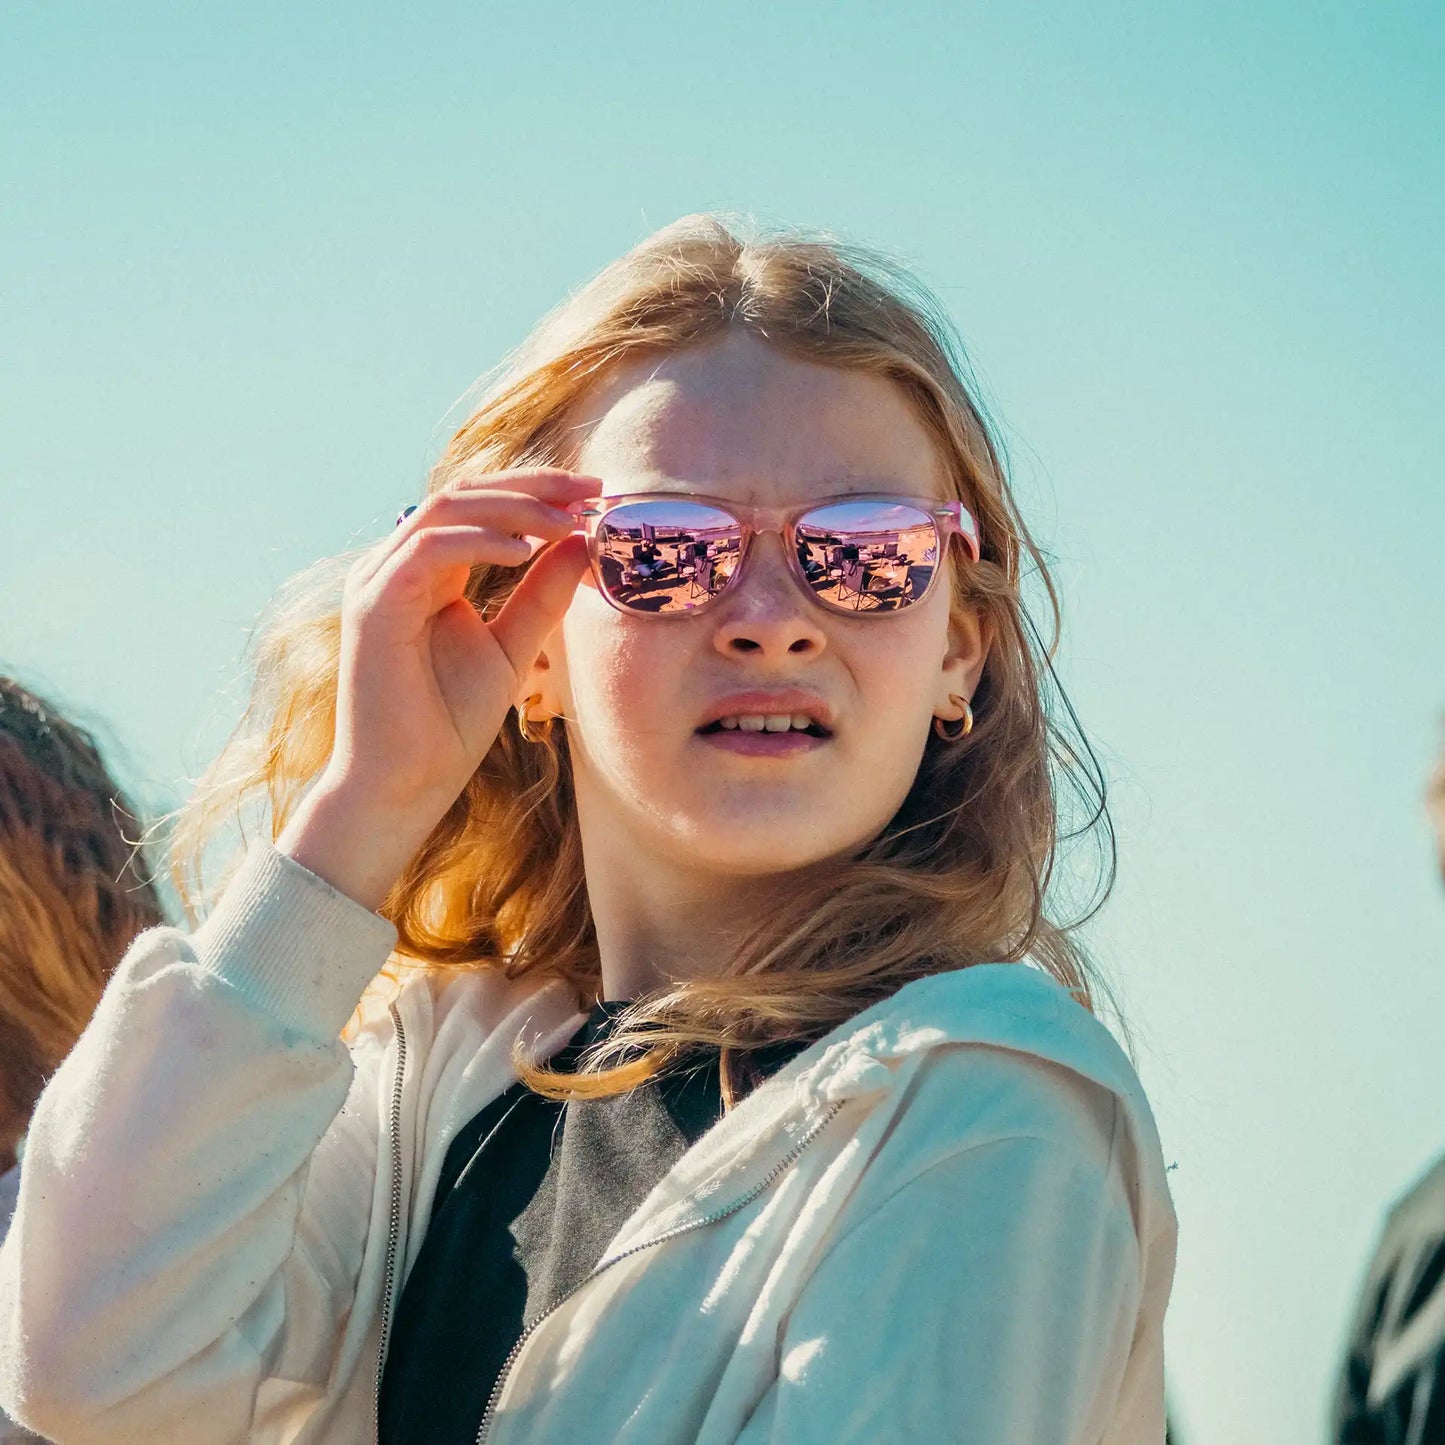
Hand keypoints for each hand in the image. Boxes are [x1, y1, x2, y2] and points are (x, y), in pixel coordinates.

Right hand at [278, 468, 596, 908]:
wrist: (403, 787)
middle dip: (533, 486)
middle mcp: (397, 566)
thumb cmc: (447, 726)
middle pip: (464, 493)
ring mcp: (379, 581)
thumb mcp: (513, 647)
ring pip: (446, 509)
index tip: (597, 496)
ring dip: (513, 507)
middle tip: (592, 490)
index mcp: (426, 573)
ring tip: (568, 520)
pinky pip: (428, 549)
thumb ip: (542, 595)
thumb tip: (581, 541)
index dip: (537, 493)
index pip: (479, 507)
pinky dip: (479, 542)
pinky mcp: (374, 605)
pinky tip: (526, 550)